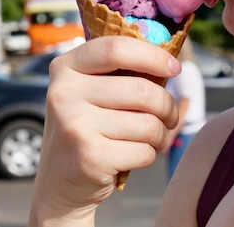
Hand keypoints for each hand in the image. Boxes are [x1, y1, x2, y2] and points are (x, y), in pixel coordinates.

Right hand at [29, 36, 180, 226]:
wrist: (59, 183)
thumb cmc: (87, 130)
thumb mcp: (89, 93)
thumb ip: (118, 72)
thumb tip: (168, 59)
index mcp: (65, 68)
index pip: (116, 49)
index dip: (153, 56)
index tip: (174, 68)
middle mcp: (64, 93)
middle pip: (142, 90)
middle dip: (167, 106)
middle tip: (169, 116)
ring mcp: (75, 125)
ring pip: (148, 123)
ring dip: (160, 134)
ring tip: (150, 138)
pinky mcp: (90, 157)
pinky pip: (143, 151)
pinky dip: (148, 155)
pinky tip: (133, 155)